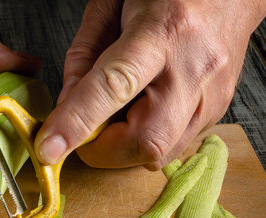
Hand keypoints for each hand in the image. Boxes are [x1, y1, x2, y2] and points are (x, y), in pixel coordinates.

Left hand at [35, 0, 265, 168]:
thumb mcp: (110, 7)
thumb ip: (84, 57)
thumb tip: (66, 108)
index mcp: (164, 31)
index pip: (114, 87)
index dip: (77, 123)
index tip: (49, 149)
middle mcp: (194, 69)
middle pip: (144, 139)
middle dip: (104, 149)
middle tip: (89, 128)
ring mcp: (212, 96)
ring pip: (158, 154)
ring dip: (124, 147)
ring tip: (119, 112)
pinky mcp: (216, 113)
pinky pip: (171, 148)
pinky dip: (143, 139)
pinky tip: (142, 111)